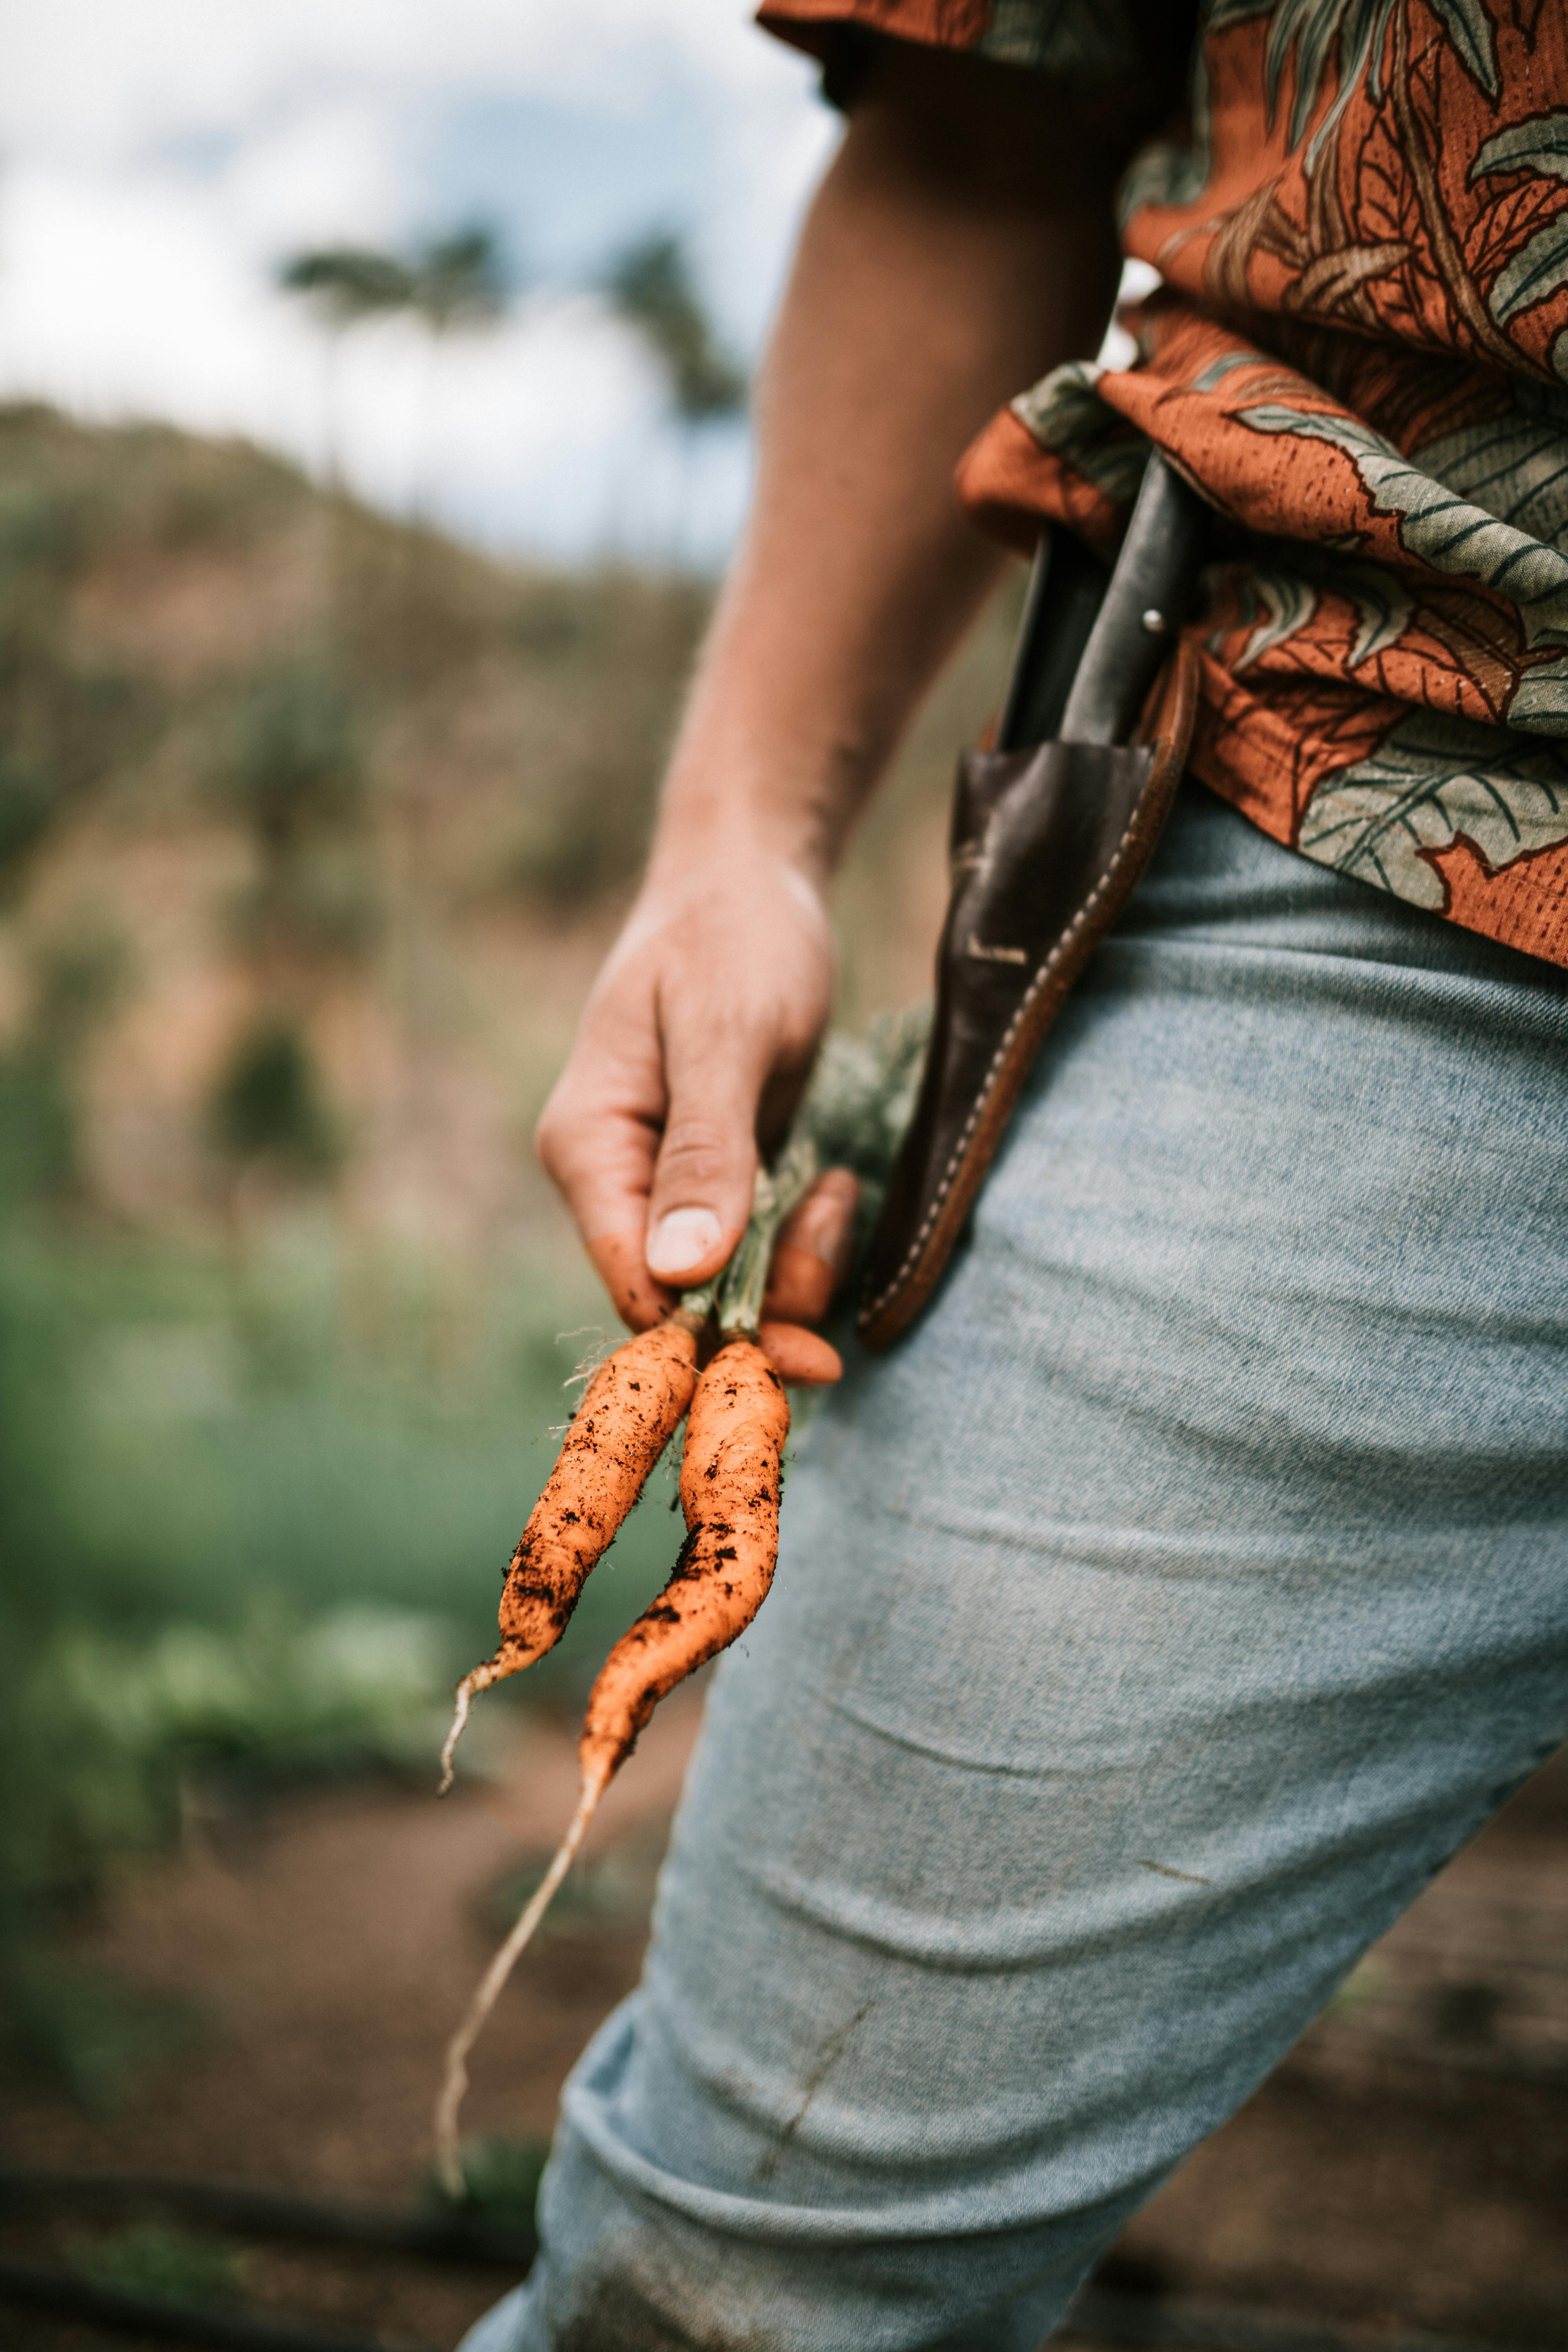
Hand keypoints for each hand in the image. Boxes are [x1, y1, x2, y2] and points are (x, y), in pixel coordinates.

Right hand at [535, 846, 858, 1370]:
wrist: (752, 880)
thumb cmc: (731, 937)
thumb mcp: (725, 1034)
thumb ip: (706, 1150)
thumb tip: (682, 1270)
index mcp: (588, 1149)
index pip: (636, 1286)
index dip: (711, 1337)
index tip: (804, 1354)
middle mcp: (616, 1181)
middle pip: (683, 1303)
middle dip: (768, 1309)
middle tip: (837, 1270)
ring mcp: (666, 1185)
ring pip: (729, 1287)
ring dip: (797, 1268)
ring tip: (838, 1195)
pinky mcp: (719, 1182)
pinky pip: (759, 1251)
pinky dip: (804, 1240)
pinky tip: (835, 1187)